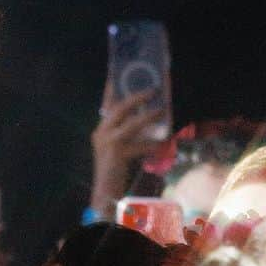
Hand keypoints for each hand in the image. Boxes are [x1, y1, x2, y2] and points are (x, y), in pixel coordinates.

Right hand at [90, 83, 164, 215]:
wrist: (104, 193)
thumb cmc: (113, 171)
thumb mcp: (118, 148)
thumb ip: (127, 134)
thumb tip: (149, 118)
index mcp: (101, 130)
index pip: (106, 104)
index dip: (111, 87)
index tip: (117, 71)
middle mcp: (101, 133)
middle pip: (119, 108)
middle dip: (136, 97)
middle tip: (154, 89)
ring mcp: (108, 143)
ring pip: (131, 124)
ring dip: (148, 116)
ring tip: (162, 110)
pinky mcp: (117, 154)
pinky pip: (140, 145)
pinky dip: (153, 144)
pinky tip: (164, 143)